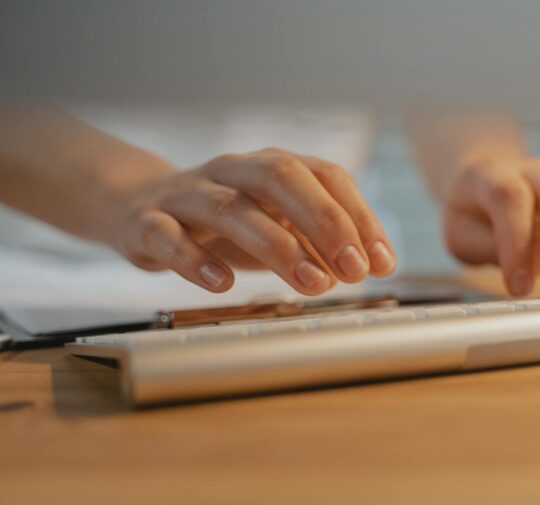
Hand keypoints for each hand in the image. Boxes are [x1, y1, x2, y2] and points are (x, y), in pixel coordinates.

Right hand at [105, 148, 396, 293]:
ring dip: (277, 246)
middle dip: (325, 222)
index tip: (382, 262)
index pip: (326, 176)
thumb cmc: (224, 221)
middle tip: (353, 268)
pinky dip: (195, 260)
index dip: (359, 217)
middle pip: (282, 178)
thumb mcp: (277, 225)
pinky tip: (223, 284)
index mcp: (271, 166)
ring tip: (312, 284)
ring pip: (231, 207)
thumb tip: (368, 265)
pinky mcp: (148, 222)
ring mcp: (188, 194)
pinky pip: (168, 236)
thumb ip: (318, 242)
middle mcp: (233, 171)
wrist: (138, 207)